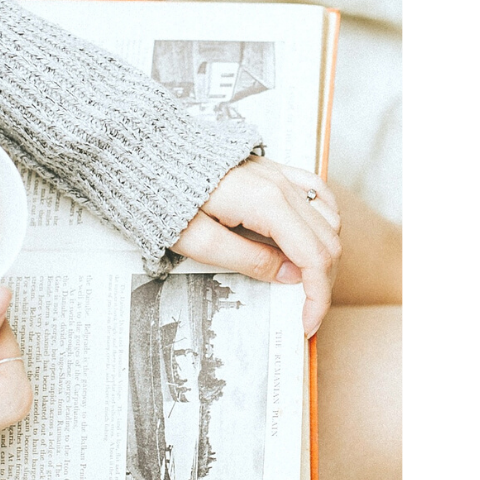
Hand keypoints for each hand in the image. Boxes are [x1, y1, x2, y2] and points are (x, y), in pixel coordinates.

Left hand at [172, 158, 341, 335]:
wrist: (151, 156)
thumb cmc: (165, 196)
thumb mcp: (199, 242)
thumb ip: (249, 260)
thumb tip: (291, 277)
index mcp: (267, 204)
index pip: (314, 256)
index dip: (317, 296)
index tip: (307, 323)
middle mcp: (282, 185)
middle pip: (328, 240)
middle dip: (323, 282)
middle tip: (306, 311)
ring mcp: (280, 174)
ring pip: (329, 218)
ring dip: (325, 254)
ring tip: (306, 283)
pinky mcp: (274, 170)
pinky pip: (317, 193)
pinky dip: (325, 221)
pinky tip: (315, 237)